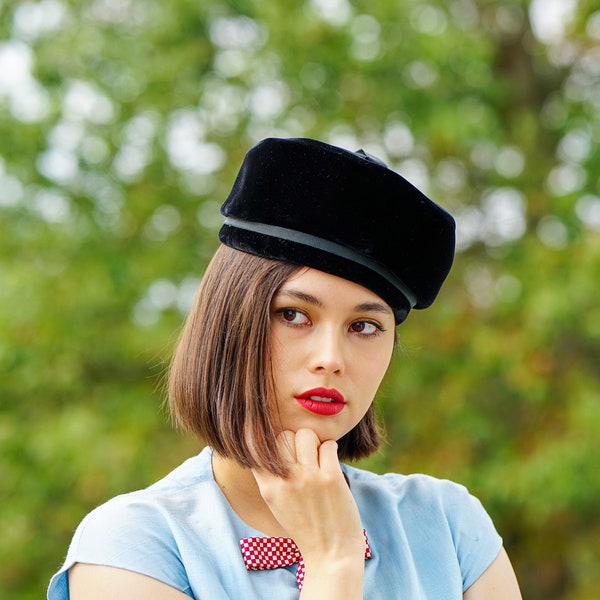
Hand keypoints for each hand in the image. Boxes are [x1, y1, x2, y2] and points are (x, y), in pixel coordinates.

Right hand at [252, 429, 364, 564]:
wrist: (331, 554)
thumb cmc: (305, 526)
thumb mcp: (276, 503)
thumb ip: (270, 476)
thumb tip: (267, 442)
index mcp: (268, 488)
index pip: (255, 446)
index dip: (265, 440)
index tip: (276, 443)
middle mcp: (286, 480)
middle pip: (284, 435)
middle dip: (294, 441)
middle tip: (303, 457)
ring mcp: (309, 478)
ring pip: (306, 434)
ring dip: (314, 443)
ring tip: (317, 459)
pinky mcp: (332, 478)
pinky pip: (328, 445)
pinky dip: (330, 450)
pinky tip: (330, 464)